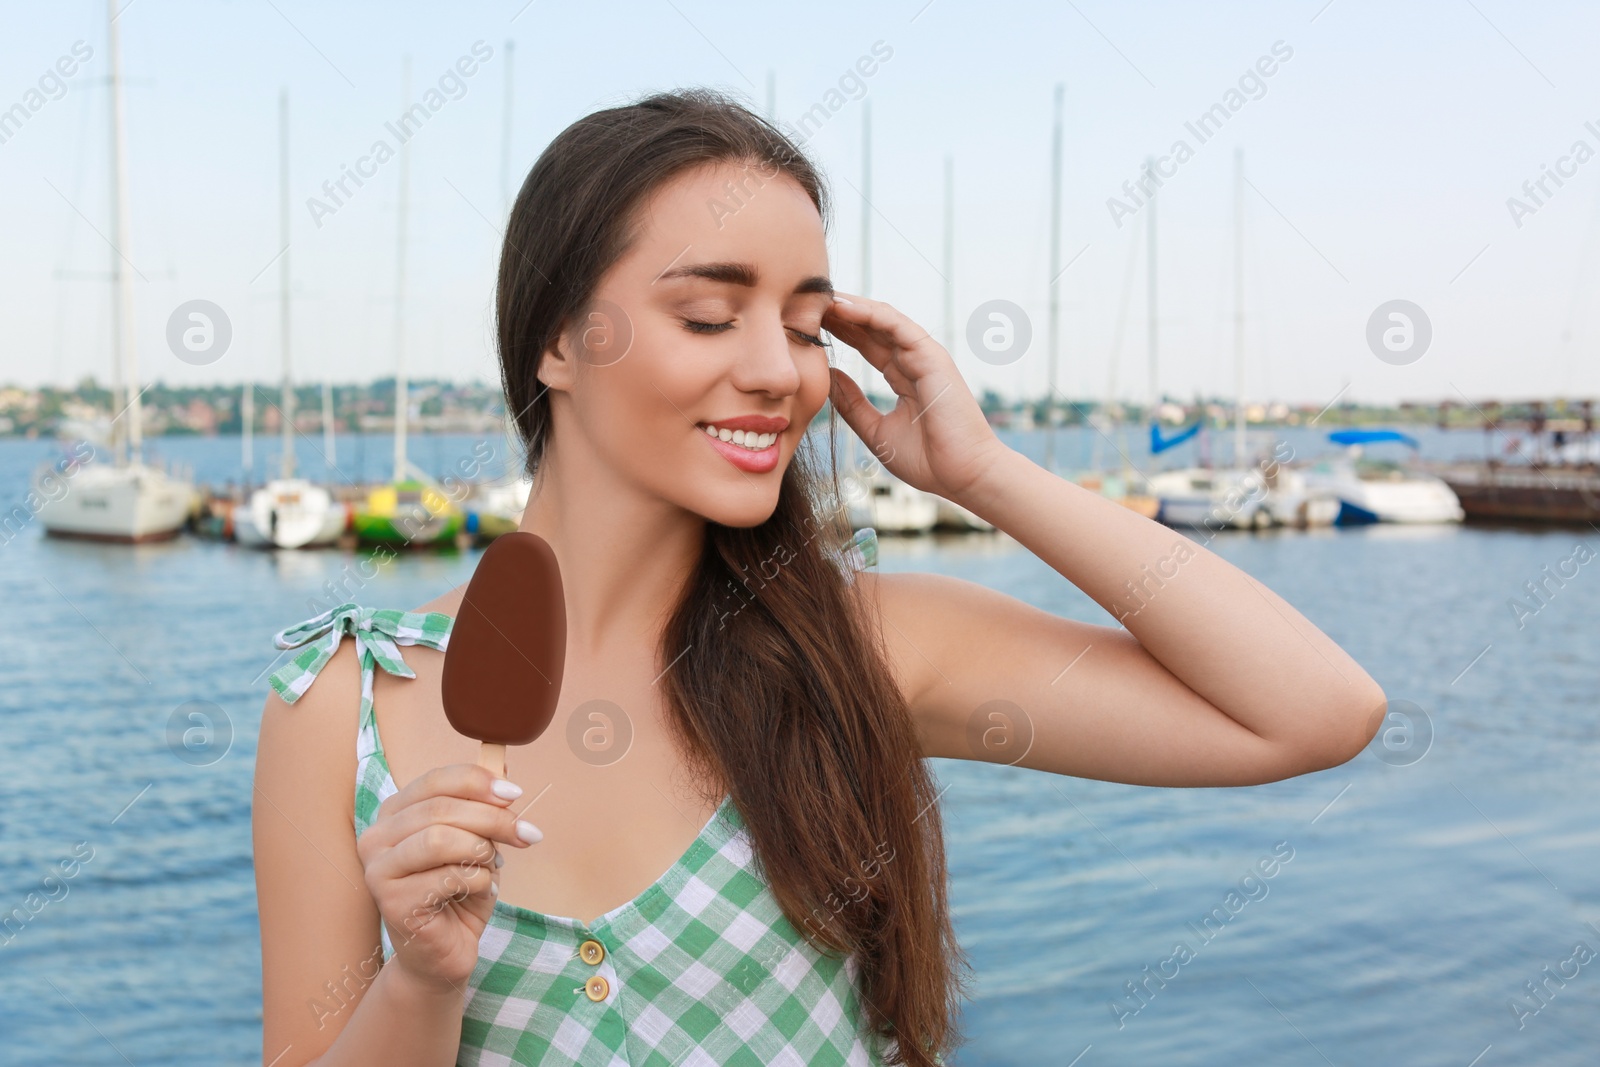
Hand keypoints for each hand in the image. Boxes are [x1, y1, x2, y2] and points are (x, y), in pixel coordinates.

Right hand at [354, 765, 536, 992]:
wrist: (442, 955)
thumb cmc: (458, 894)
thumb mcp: (475, 842)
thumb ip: (483, 808)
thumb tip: (505, 772)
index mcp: (395, 813)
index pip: (435, 780)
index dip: (478, 781)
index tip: (515, 794)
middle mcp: (377, 837)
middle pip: (442, 808)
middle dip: (493, 818)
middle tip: (526, 834)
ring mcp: (378, 870)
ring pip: (440, 839)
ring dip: (481, 851)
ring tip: (492, 867)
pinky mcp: (390, 902)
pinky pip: (446, 877)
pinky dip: (477, 881)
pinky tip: (479, 890)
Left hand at [823, 293, 1009, 502]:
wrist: (963, 476)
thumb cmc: (928, 460)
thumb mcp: (876, 430)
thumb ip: (853, 404)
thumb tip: (828, 378)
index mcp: (904, 377)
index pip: (868, 343)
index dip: (840, 330)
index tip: (809, 323)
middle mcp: (914, 361)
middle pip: (872, 326)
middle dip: (841, 312)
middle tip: (807, 300)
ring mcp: (924, 356)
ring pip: (882, 319)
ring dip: (850, 306)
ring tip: (819, 298)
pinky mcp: (931, 356)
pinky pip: (896, 325)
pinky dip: (869, 313)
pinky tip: (842, 307)